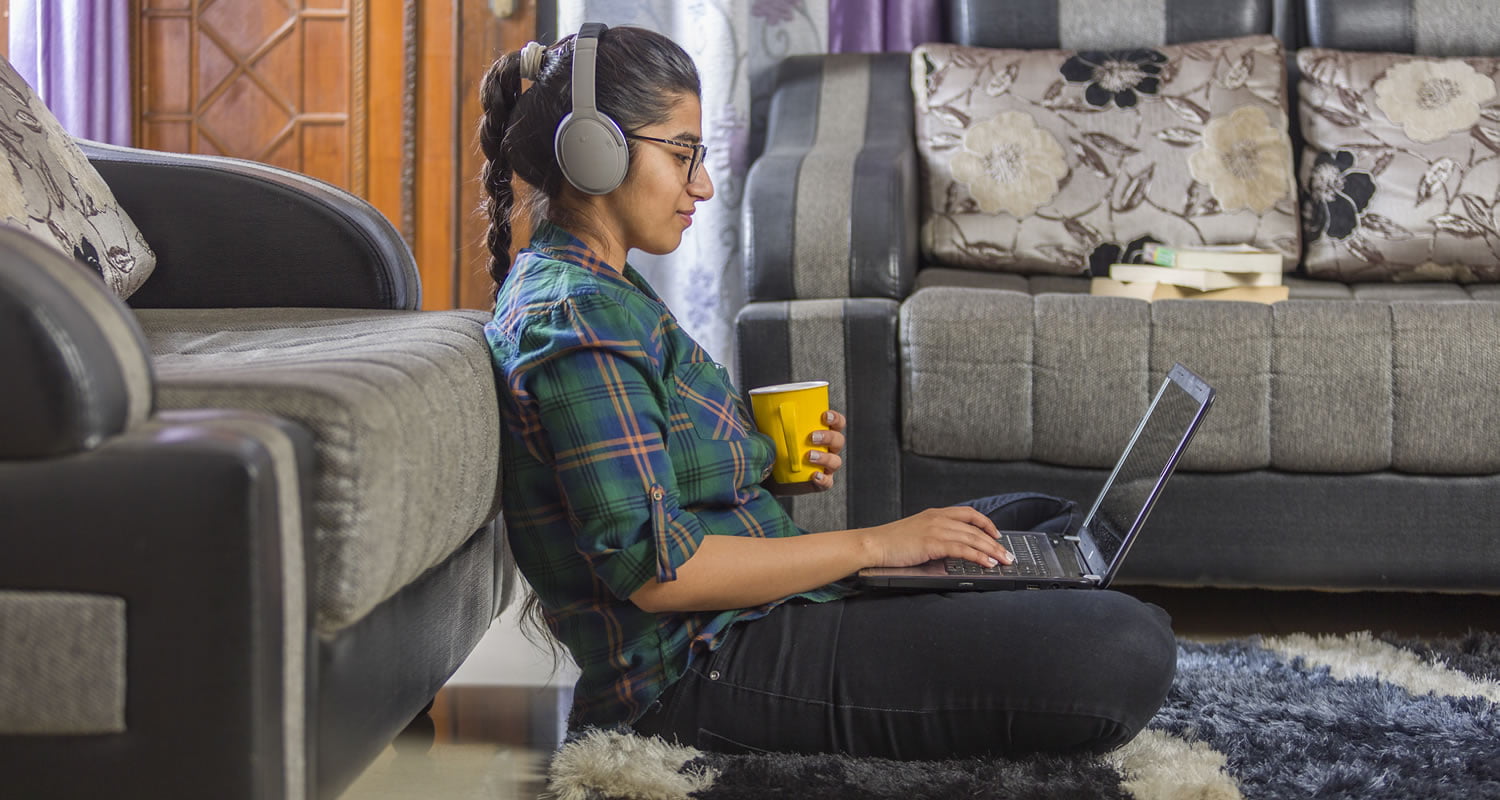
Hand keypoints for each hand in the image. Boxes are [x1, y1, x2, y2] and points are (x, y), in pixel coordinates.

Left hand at [765, 409, 845, 495]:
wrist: (769, 476)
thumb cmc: (775, 448)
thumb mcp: (774, 433)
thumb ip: (775, 422)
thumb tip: (770, 408)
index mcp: (822, 432)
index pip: (837, 423)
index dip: (835, 418)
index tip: (824, 416)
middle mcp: (828, 449)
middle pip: (838, 440)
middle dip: (828, 437)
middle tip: (812, 437)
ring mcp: (826, 467)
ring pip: (835, 461)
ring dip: (825, 458)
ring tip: (809, 456)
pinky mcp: (820, 483)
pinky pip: (828, 482)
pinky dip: (823, 479)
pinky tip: (814, 476)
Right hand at [860, 506, 1013, 568]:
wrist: (873, 544)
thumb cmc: (891, 543)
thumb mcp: (917, 533)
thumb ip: (934, 536)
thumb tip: (953, 549)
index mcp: (935, 513)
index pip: (969, 514)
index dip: (986, 523)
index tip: (996, 535)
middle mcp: (938, 518)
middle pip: (976, 528)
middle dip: (995, 543)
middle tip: (1008, 555)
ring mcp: (936, 529)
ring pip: (973, 538)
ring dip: (992, 551)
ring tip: (1004, 561)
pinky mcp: (932, 542)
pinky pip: (962, 549)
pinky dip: (979, 556)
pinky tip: (988, 563)